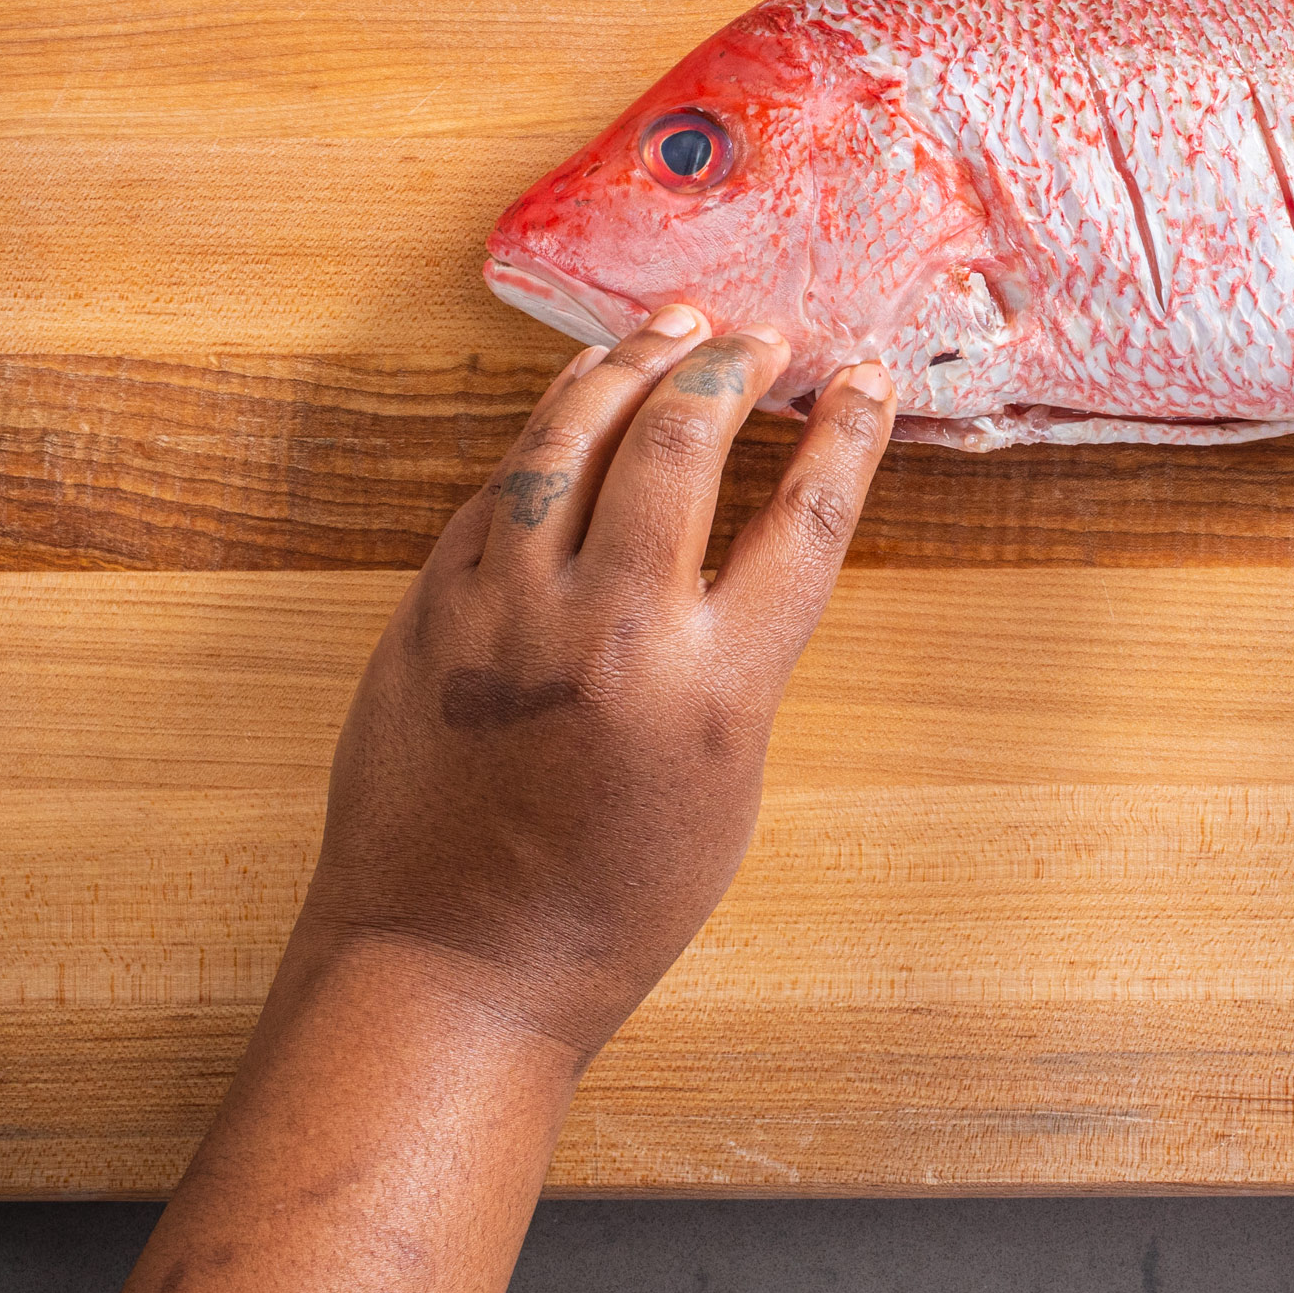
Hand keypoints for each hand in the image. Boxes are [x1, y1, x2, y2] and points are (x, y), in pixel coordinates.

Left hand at [64, 311, 896, 1292]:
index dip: (843, 433)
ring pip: (570, 438)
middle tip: (760, 338)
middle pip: (683, 443)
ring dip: (632, 363)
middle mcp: (609, 634)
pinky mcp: (431, 610)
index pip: (801, 520)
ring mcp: (505, 614)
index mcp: (710, 693)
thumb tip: (739, 538)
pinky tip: (578, 405)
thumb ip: (736, 656)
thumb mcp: (723, 785)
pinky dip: (549, 431)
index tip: (862, 377)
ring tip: (673, 325)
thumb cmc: (607, 903)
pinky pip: (499, 489)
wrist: (448, 967)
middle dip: (732, 367)